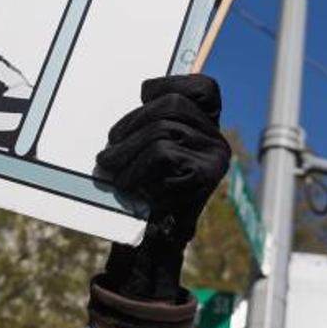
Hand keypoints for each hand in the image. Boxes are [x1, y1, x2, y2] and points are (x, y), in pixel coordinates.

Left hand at [95, 75, 229, 302]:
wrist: (151, 244)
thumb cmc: (142, 192)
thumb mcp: (146, 152)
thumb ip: (151, 126)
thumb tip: (134, 99)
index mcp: (206, 128)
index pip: (204, 88)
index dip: (172, 83)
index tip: (144, 95)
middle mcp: (217, 140)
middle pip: (172, 105)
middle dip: (131, 124)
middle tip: (108, 152)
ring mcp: (216, 157)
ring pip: (163, 131)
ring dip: (125, 151)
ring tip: (110, 169)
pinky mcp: (207, 176)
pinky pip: (163, 154)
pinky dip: (135, 170)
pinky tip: (128, 186)